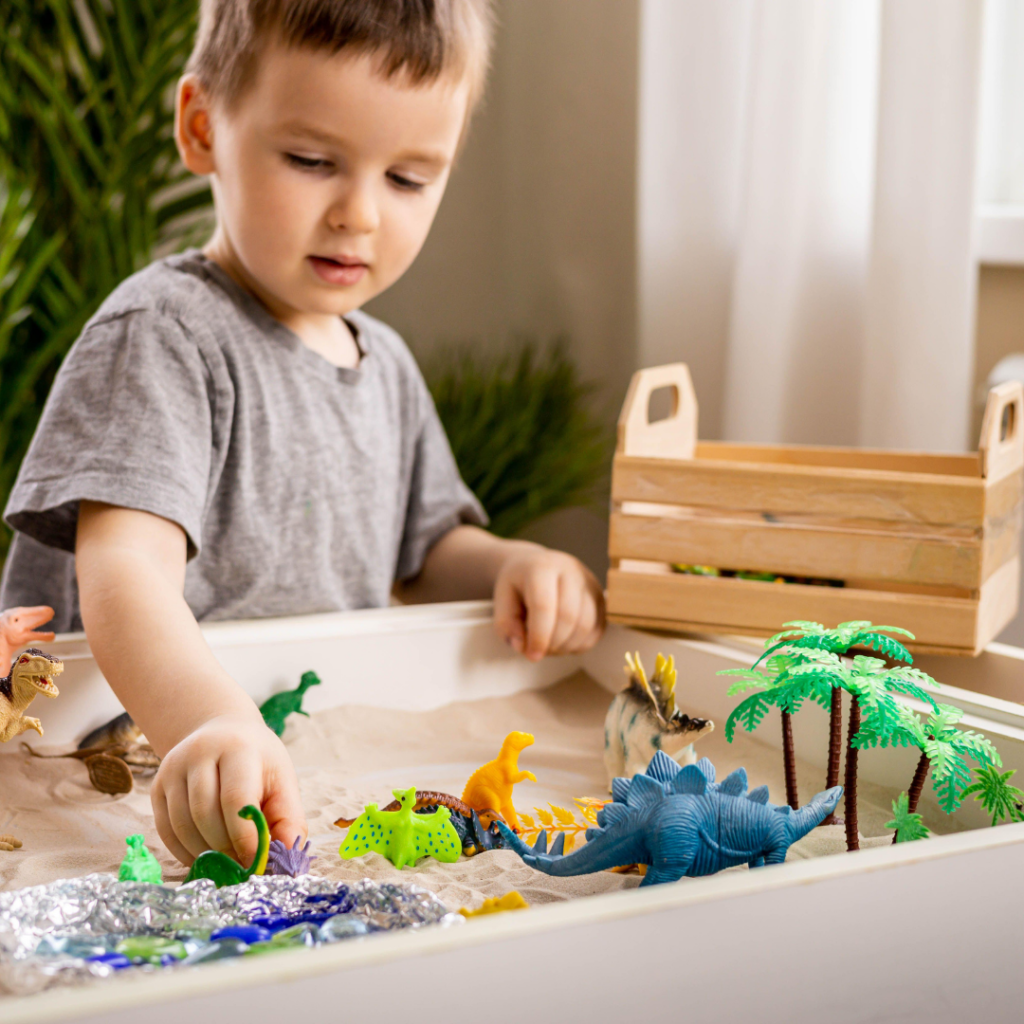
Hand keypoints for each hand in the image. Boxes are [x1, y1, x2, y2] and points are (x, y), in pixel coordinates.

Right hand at [151, 710, 305, 866]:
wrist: (223, 734)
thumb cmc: (258, 763)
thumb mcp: (282, 781)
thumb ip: (288, 819)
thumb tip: (286, 858)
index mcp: (239, 748)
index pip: (235, 798)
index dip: (244, 838)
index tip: (255, 864)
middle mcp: (200, 752)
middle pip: (204, 813)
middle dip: (224, 849)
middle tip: (240, 867)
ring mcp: (174, 767)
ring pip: (182, 824)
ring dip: (204, 854)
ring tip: (225, 864)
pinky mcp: (158, 785)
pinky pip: (166, 829)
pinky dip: (184, 852)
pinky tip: (204, 857)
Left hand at [493, 544, 604, 659]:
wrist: (535, 564)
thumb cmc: (518, 584)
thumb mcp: (501, 600)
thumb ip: (506, 625)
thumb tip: (523, 646)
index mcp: (541, 568)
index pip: (544, 606)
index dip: (539, 636)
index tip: (532, 656)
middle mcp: (570, 570)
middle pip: (569, 617)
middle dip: (554, 644)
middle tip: (540, 651)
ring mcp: (589, 582)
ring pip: (587, 625)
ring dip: (568, 646)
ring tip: (551, 646)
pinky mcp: (601, 595)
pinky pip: (598, 628)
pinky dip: (582, 643)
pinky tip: (565, 642)